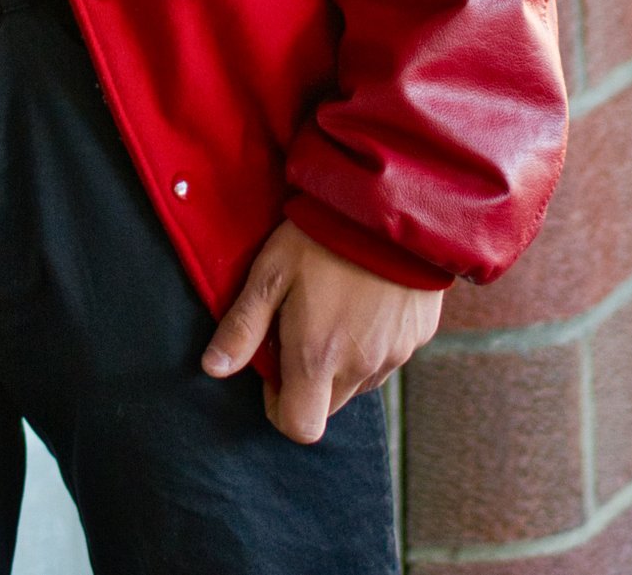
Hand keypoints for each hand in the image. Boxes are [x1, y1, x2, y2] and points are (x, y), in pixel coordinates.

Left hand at [202, 219, 442, 443]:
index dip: (280, 406)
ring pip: (360, 380)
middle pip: (329, 405)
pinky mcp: (419, 335)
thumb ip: (242, 327)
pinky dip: (374, 339)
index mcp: (318, 358)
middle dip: (310, 380)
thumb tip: (213, 368)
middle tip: (301, 325)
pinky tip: (365, 296)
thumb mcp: (269, 274)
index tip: (274, 370)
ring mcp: (395, 354)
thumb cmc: (318, 237)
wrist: (386, 205)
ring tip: (334, 303)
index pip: (300, 426)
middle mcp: (361, 367)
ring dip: (343, 360)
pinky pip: (390, 354)